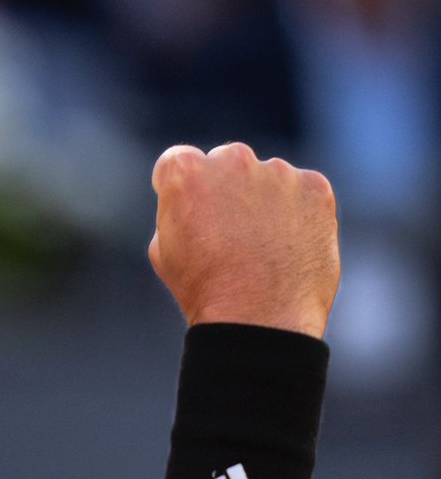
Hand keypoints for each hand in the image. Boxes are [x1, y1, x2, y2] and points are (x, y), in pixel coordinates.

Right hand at [148, 142, 338, 338]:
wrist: (259, 318)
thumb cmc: (204, 289)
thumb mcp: (163, 248)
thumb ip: (177, 209)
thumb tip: (195, 202)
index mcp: (185, 171)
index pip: (178, 162)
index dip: (181, 191)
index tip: (191, 214)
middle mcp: (232, 159)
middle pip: (226, 163)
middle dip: (226, 189)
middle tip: (230, 234)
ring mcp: (278, 171)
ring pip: (267, 178)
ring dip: (264, 201)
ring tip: (263, 248)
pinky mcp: (315, 187)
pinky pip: (303, 192)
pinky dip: (298, 212)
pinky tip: (288, 246)